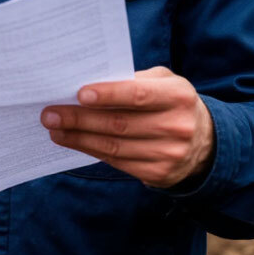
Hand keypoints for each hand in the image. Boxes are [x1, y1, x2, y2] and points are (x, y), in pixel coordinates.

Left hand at [40, 66, 213, 188]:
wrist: (203, 142)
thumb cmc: (170, 103)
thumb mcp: (163, 83)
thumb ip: (133, 80)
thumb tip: (87, 84)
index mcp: (178, 96)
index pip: (139, 95)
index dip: (108, 94)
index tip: (79, 94)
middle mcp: (176, 126)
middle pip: (119, 124)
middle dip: (80, 119)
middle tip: (50, 114)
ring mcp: (168, 153)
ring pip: (114, 146)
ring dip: (79, 138)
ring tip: (55, 129)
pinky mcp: (158, 173)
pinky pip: (117, 162)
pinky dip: (91, 151)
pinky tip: (73, 142)